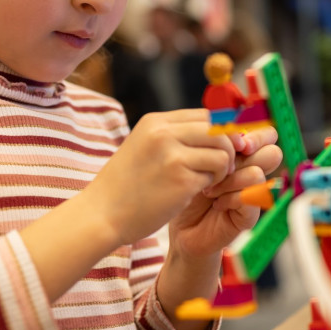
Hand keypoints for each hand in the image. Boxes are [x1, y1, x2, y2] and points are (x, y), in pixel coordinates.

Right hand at [89, 109, 238, 247]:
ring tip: (208, 181)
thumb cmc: (125, 184)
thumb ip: (174, 136)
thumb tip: (217, 130)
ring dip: (222, 169)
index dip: (222, 131)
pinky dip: (212, 185)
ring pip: (222, 153)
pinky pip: (214, 176)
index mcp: (155, 122)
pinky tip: (198, 193)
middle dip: (229, 148)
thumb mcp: (144, 146)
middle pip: (218, 130)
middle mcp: (164, 134)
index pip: (206, 115)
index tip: (226, 147)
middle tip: (223, 167)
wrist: (101, 214)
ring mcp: (173, 157)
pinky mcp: (181, 182)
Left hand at [167, 125, 281, 259]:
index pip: (266, 134)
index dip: (254, 134)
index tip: (234, 140)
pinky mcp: (251, 214)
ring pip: (257, 172)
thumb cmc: (187, 190)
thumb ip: (215, 142)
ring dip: (229, 179)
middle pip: (272, 152)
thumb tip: (230, 126)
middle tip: (225, 162)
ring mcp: (254, 193)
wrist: (180, 228)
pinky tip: (216, 203)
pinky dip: (229, 198)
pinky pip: (250, 197)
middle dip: (247, 155)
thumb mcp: (198, 160)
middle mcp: (252, 170)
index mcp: (243, 153)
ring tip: (209, 188)